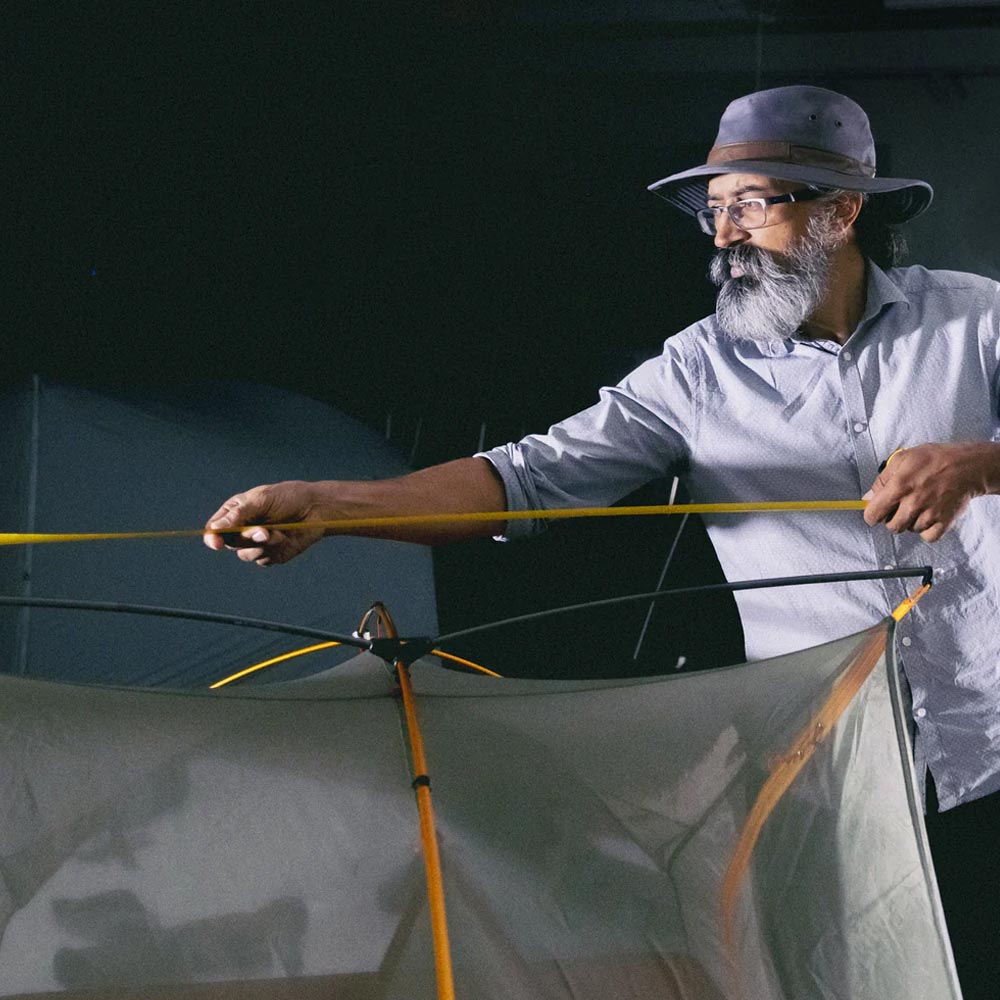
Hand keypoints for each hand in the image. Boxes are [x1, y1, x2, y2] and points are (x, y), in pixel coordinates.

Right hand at [203, 481, 329, 565]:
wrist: (316, 509)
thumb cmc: (288, 498)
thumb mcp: (261, 500)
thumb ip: (238, 515)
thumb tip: (214, 529)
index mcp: (235, 513)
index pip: (215, 529)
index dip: (213, 537)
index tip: (216, 542)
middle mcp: (243, 529)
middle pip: (229, 543)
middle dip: (246, 537)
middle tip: (263, 531)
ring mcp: (256, 544)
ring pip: (245, 554)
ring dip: (261, 545)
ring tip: (277, 534)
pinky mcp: (271, 555)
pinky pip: (262, 560)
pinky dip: (273, 550)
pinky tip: (285, 538)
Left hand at [863, 442, 996, 542]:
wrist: (966, 466)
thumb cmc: (933, 459)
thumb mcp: (901, 459)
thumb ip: (881, 480)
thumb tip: (867, 497)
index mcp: (899, 487)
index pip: (873, 515)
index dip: (872, 514)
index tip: (877, 511)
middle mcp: (913, 504)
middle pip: (891, 527)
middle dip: (892, 519)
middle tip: (901, 507)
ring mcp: (929, 515)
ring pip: (910, 530)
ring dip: (911, 522)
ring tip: (920, 506)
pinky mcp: (944, 523)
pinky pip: (927, 536)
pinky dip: (927, 530)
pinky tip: (929, 516)